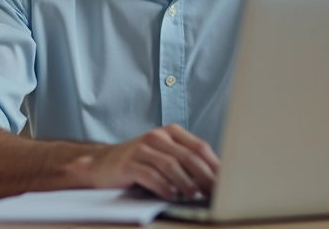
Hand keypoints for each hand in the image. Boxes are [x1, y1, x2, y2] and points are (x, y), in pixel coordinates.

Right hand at [67, 124, 220, 199]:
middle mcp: (156, 137)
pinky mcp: (128, 164)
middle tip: (215, 192)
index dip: (215, 165)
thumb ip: (186, 162)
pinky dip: (163, 187)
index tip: (227, 182)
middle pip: (188, 156)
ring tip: (195, 195)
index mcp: (170, 132)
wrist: (101, 165)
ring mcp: (141, 149)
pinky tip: (171, 196)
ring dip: (185, 182)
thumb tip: (216, 179)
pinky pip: (149, 175)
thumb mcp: (164, 156)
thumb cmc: (139, 163)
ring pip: (170, 165)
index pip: (199, 147)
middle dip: (205, 176)